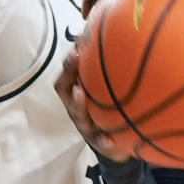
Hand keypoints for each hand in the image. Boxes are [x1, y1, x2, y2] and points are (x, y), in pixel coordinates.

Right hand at [55, 47, 135, 162]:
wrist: (117, 144)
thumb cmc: (108, 110)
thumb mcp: (105, 91)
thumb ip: (106, 71)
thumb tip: (115, 39)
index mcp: (76, 95)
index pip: (66, 78)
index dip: (69, 64)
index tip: (76, 48)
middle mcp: (76, 110)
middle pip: (66, 94)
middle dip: (70, 76)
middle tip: (75, 59)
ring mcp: (85, 126)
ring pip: (79, 117)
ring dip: (79, 105)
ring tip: (81, 94)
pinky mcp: (98, 143)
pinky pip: (99, 141)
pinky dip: (103, 140)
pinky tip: (109, 140)